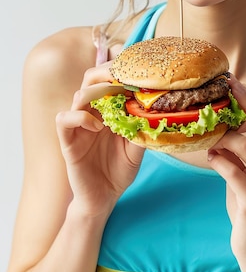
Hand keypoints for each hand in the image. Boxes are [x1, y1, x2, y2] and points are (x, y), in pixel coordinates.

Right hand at [56, 62, 144, 217]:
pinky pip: (64, 119)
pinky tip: (97, 126)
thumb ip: (142, 128)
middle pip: (91, 79)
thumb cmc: (119, 171)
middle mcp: (92, 113)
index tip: (137, 73)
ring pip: (79, 95)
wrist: (103, 199)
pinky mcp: (68, 141)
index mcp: (108, 110)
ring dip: (96, 93)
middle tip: (123, 78)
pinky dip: (79, 116)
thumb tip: (155, 111)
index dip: (120, 73)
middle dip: (106, 74)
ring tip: (113, 104)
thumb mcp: (137, 148)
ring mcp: (79, 126)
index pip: (109, 81)